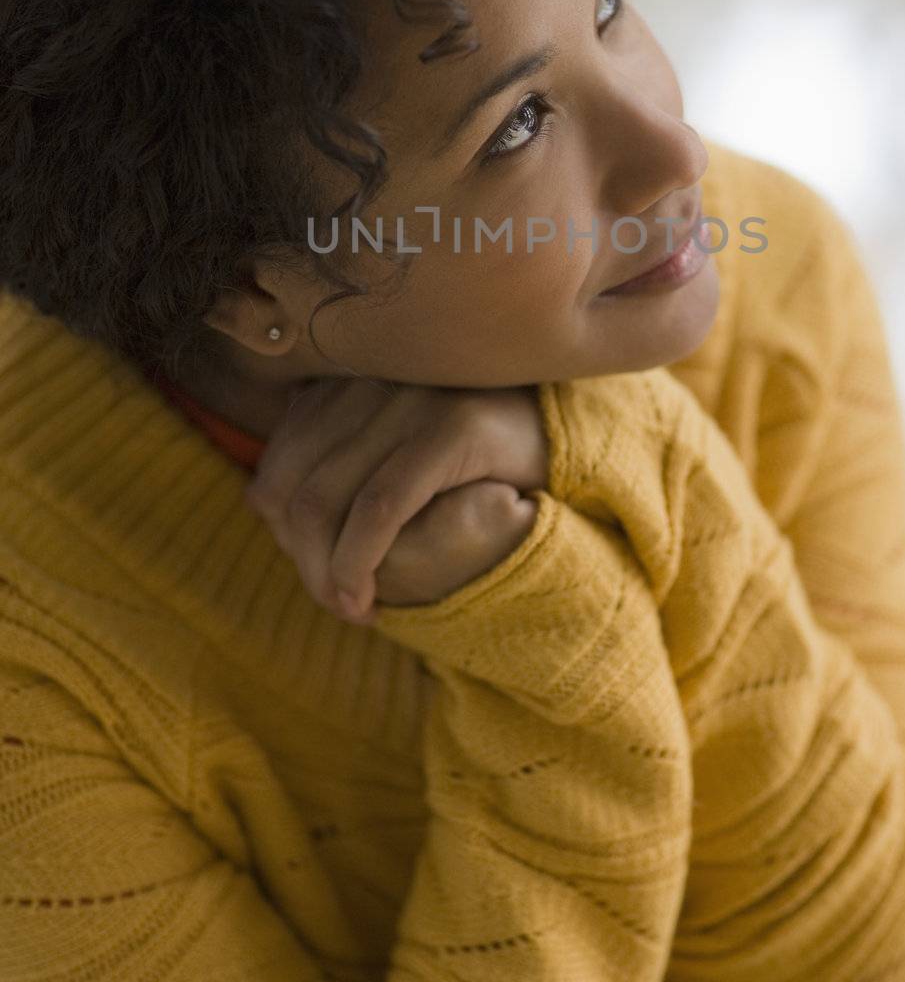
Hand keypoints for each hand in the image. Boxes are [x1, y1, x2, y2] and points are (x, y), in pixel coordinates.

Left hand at [243, 376, 548, 625]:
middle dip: (301, 556)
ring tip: (350, 605)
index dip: (280, 523)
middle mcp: (376, 378)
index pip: (282, 456)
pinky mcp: (452, 429)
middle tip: (333, 599)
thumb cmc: (472, 454)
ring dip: (324, 570)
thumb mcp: (396, 449)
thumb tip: (259, 499)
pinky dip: (356, 559)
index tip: (311, 567)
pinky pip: (380, 505)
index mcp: (354, 375)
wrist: (567, 442)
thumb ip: (337, 460)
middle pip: (292, 483)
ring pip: (324, 498)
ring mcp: (412, 399)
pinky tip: (363, 594)